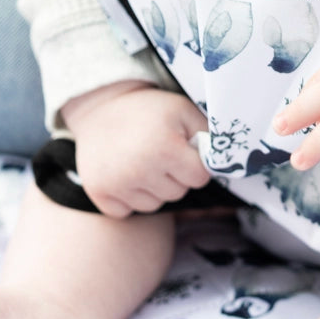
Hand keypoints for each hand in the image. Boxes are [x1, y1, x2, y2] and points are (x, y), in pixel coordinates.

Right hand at [61, 81, 209, 216]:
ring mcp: (117, 183)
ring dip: (153, 188)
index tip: (183, 151)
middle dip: (174, 175)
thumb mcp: (183, 110)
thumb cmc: (148, 109)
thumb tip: (220, 161)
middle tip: (159, 152)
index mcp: (166, 147)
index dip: (194, 164)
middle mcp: (140, 169)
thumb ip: (207, 134)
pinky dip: (129, 197)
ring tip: (141, 161)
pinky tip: (124, 173)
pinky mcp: (99, 192)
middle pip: (178, 193)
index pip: (199, 178)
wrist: (100, 108)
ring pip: (154, 205)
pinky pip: (128, 211)